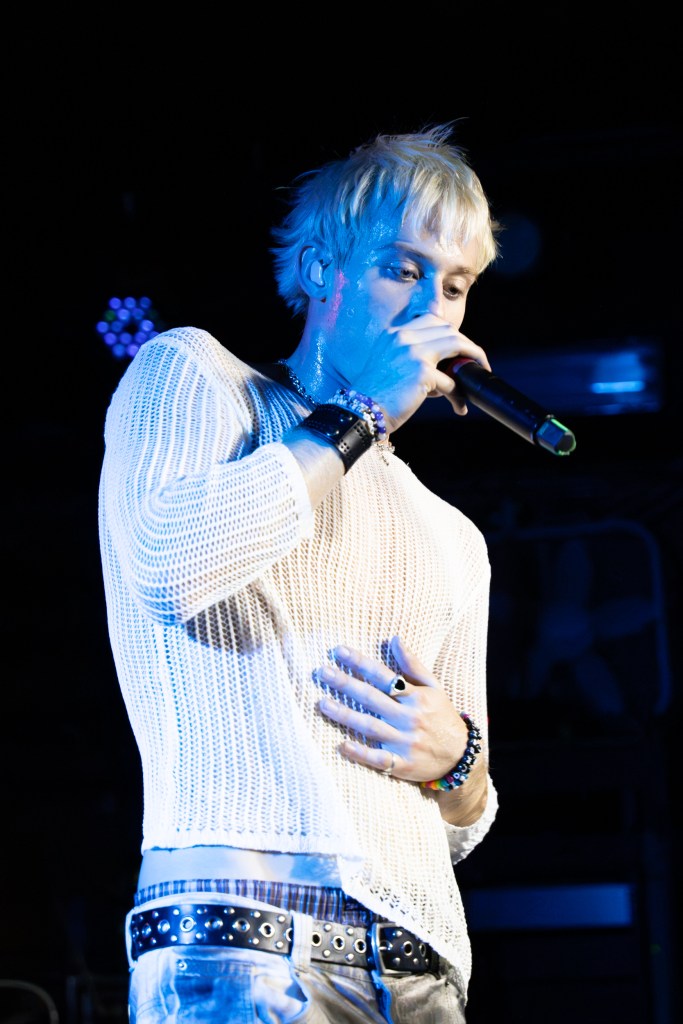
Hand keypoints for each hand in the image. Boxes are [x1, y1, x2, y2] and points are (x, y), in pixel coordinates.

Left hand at [316, 635, 468, 781]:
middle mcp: (409, 718)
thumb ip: (413, 665)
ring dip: (345, 715)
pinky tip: (341, 744)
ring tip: (322, 703)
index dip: (361, 663)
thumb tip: (394, 639)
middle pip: (372, 699)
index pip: (384, 676)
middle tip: (322, 672)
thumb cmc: (443, 717)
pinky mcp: (402, 764)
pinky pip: (378, 759)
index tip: (339, 651)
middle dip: (345, 684)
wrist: (462, 757)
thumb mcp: (434, 688)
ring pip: (370, 727)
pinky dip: (360, 753)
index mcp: (416, 697)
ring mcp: (405, 742)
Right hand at [350, 315, 490, 431]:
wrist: (360, 412)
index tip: (460, 349)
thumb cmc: (375, 395)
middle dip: (468, 346)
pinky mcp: (422, 372)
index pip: (432, 320)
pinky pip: (451, 381)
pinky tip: (459, 406)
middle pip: (449, 330)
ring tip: (477, 377)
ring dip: (472, 361)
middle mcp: (403, 337)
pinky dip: (458, 395)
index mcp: (394, 333)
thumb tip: (445, 365)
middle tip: (477, 364)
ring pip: (457, 345)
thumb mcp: (388, 364)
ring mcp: (413, 352)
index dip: (451, 333)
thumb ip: (409, 355)